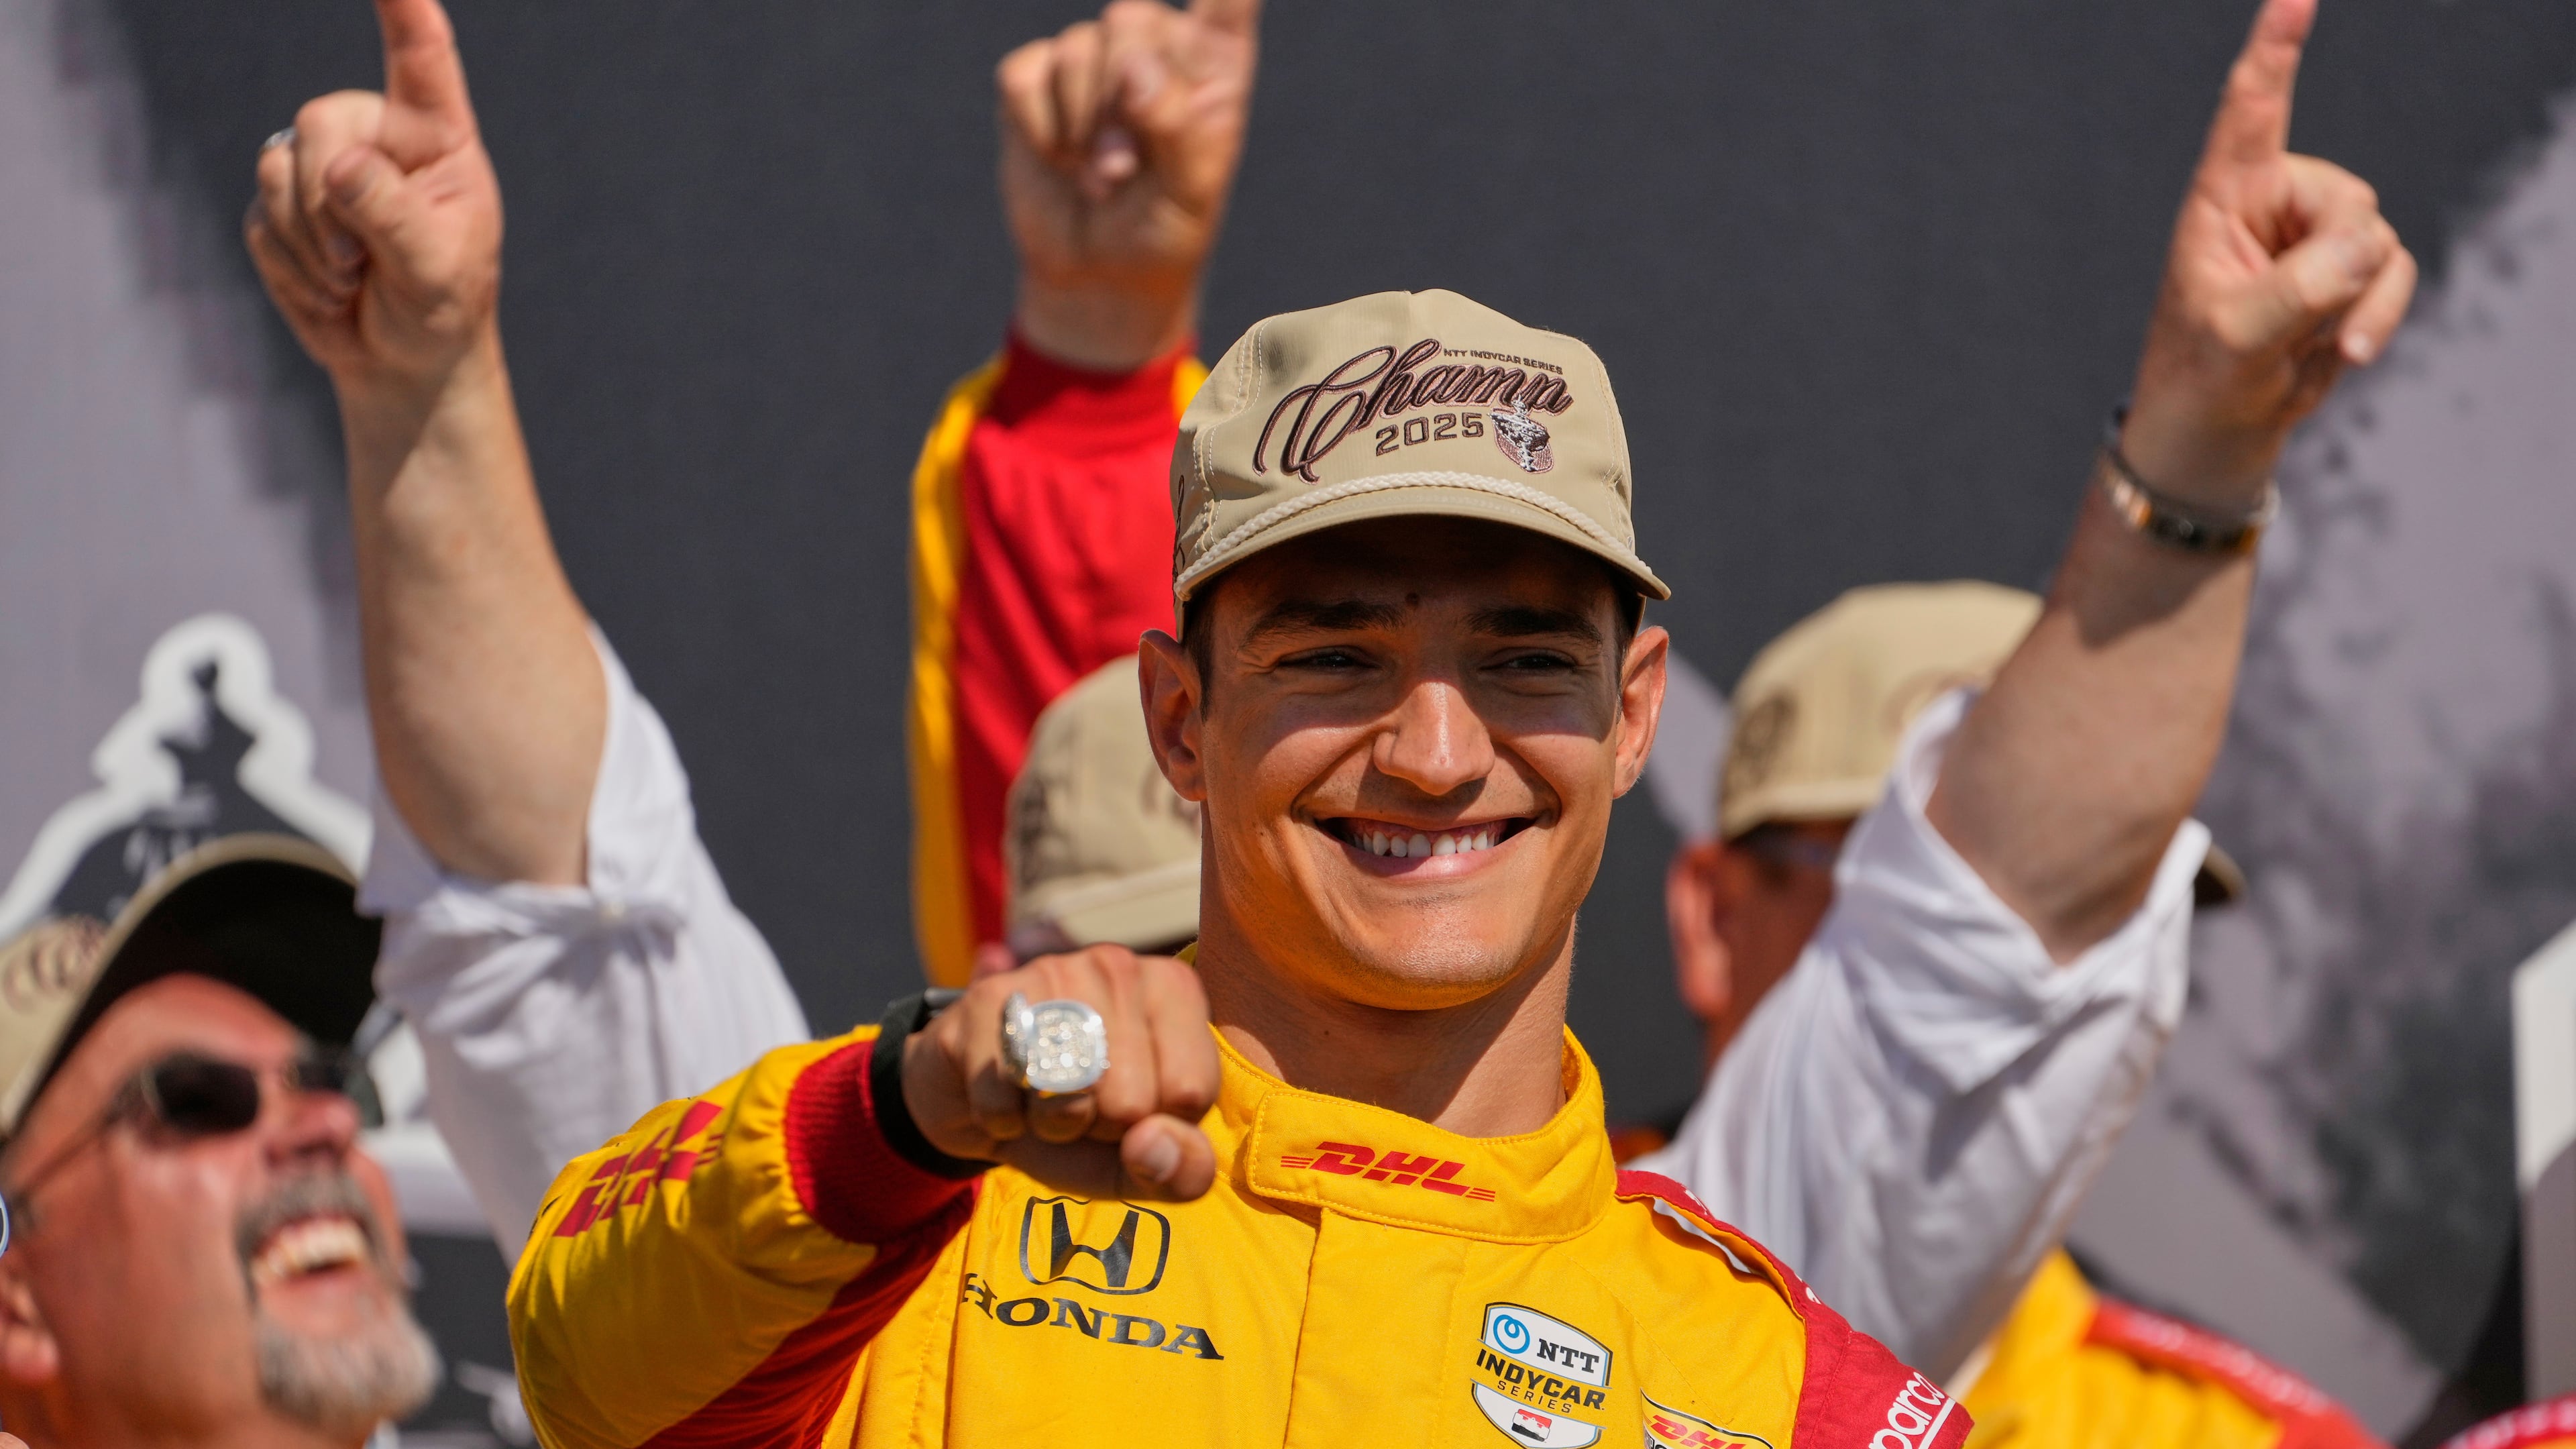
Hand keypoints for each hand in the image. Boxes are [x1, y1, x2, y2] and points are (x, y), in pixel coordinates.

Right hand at [245, 0, 499, 394]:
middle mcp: (378, 138)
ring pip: (279, 170)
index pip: (420, 59)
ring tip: (354, 281)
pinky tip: (332, 292)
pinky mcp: (283, 206)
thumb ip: (393, 215)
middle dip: (326, 195)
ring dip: (312, 243)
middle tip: (358, 262)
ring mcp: (324, 167)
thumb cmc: (440, 309)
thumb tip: (339, 167)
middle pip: (321, 120)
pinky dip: (294, 269)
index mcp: (436, 138)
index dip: (404, 10)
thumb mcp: (436, 269)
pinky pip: (261, 221)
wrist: (405, 361)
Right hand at [902, 946, 1220, 1201]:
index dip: (1154, 1126)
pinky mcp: (988, 997)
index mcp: (1175, 989)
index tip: (1131, 1107)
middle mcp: (1119, 965)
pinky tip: (1005, 1093)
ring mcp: (1051, 971)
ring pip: (1071, 1098)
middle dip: (1100, 1127)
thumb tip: (1152, 1145)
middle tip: (1080, 1104)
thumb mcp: (1141, 1159)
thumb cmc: (1081, 1121)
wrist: (984, 1100)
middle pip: (1132, 1101)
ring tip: (1045, 1098)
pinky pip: (1006, 1099)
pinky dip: (1001, 1120)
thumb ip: (1182, 1169)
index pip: (1190, 1094)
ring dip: (1051, 1125)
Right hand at [997, 0, 1260, 369]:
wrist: (1098, 271)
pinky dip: (1040, 128)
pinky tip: (1060, 158)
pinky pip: (1027, 74)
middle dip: (1121, 98)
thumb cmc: (1162, 227)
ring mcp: (1093, 56)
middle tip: (1125, 167)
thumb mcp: (1191, 192)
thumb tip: (1134, 68)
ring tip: (1099, 176)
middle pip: (1131, 18)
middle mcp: (1158, 44)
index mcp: (1218, 63)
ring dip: (1083, 128)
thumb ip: (1177, 126)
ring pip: (1077, 50)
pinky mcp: (1037, 77)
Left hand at [2122, 0, 2416, 502]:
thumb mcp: (2236, 337)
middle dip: (2340, 266)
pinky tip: (2336, 353)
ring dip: (2359, 303)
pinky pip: (2393, 275)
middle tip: (2298, 320)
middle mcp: (2274, 202)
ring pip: (2378, 241)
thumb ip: (2297, 289)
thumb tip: (2366, 246)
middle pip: (2348, 200)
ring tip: (2316, 347)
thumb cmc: (2201, 377)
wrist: (2218, 426)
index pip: (2252, 110)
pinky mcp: (2346, 271)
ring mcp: (2314, 236)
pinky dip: (2377, 318)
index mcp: (2223, 198)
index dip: (2275, 49)